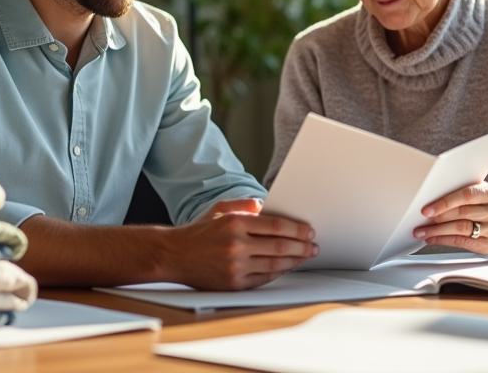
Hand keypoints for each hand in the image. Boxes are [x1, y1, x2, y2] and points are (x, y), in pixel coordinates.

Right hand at [163, 198, 317, 290]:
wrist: (173, 255)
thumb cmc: (199, 232)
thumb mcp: (220, 209)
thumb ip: (245, 205)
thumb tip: (268, 206)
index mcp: (235, 223)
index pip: (276, 225)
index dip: (297, 228)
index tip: (309, 230)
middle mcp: (236, 245)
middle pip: (279, 246)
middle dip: (301, 246)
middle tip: (313, 246)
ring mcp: (234, 266)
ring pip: (275, 264)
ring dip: (295, 261)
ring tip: (305, 256)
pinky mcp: (233, 283)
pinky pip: (263, 279)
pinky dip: (278, 273)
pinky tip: (287, 267)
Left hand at [414, 182, 487, 254]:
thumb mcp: (485, 192)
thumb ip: (465, 191)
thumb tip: (433, 196)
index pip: (467, 195)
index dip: (445, 201)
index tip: (428, 208)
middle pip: (462, 213)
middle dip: (438, 217)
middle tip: (421, 219)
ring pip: (460, 229)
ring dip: (437, 231)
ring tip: (422, 231)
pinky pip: (461, 242)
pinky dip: (443, 240)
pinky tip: (432, 238)